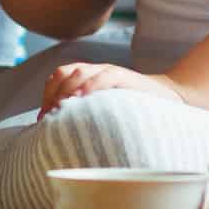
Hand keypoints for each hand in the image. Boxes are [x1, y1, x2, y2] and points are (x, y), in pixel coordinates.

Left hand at [41, 63, 187, 114]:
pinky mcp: (125, 77)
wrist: (166, 99)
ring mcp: (110, 72)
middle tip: (49, 119)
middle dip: (53, 96)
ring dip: (66, 90)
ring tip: (59, 109)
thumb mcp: (103, 110)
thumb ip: (84, 116)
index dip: (47, 95)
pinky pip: (105, 76)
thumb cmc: (130, 110)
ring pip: (80, 72)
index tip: (42, 119)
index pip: (58, 76)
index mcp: (87, 77)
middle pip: (64, 74)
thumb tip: (57, 138)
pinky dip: (90, 85)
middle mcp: (95, 70)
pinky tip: (82, 98)